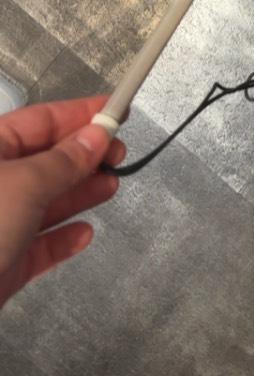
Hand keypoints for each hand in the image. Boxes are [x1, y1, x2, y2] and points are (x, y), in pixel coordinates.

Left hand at [0, 95, 124, 308]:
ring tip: (111, 186)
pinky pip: (38, 245)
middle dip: (84, 156)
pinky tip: (84, 233)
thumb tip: (97, 135)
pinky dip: (63, 239)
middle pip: (45, 161)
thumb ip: (65, 160)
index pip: (39, 121)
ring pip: (44, 202)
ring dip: (80, 193)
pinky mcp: (3, 264)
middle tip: (119, 154)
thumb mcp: (25, 183)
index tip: (115, 111)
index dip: (79, 114)